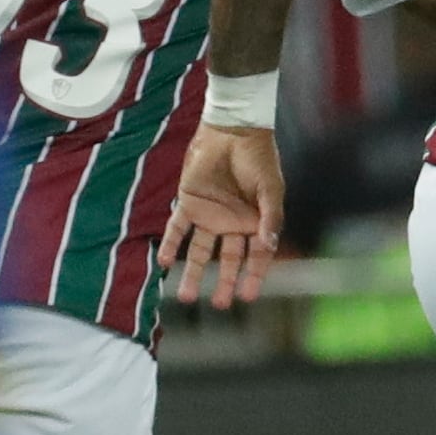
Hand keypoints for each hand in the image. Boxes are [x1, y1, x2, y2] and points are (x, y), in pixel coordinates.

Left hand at [158, 122, 283, 307]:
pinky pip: (177, 228)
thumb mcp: (271, 189)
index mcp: (255, 223)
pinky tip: (164, 263)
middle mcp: (232, 224)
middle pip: (227, 260)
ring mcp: (209, 215)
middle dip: (224, 282)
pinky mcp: (188, 203)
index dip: (253, 277)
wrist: (233, 130)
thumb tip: (270, 245)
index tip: (248, 296)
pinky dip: (170, 245)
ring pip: (200, 251)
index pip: (255, 257)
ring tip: (185, 296)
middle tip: (220, 305)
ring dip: (193, 272)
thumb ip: (270, 217)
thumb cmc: (258, 158)